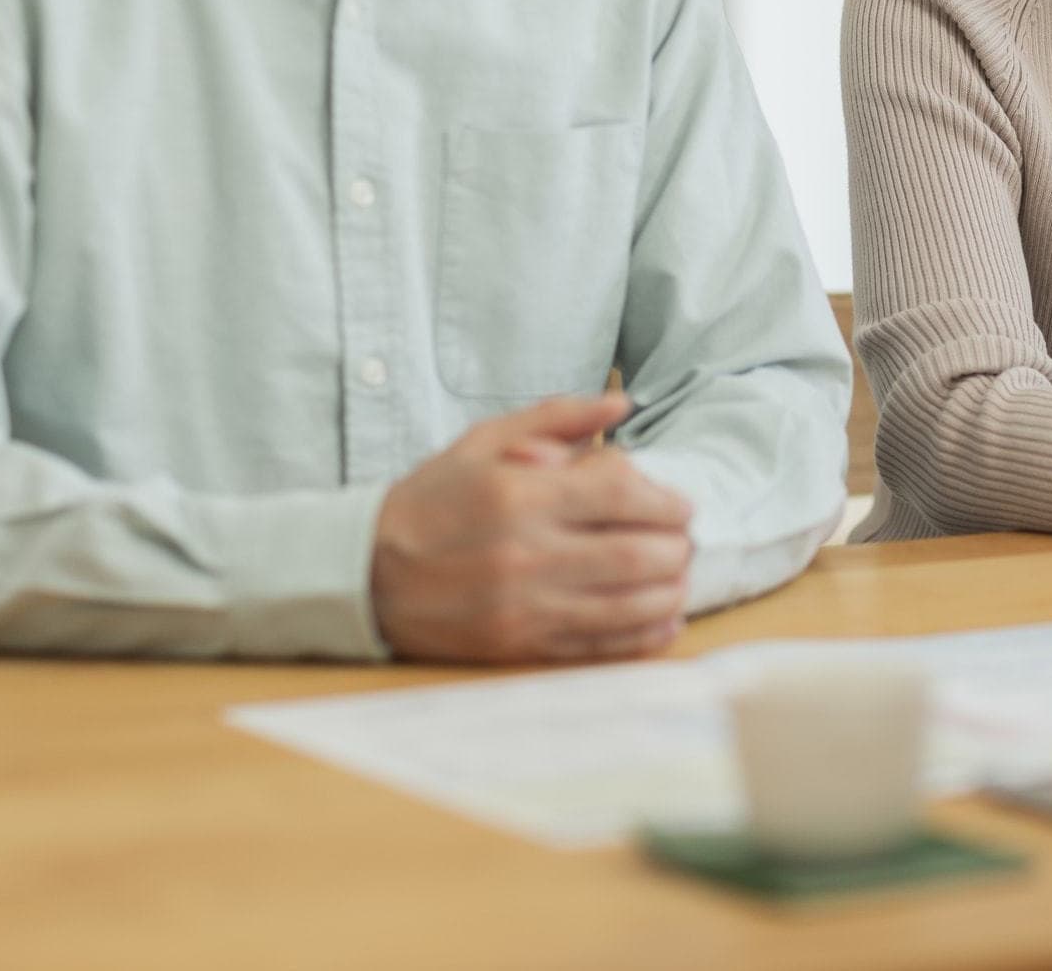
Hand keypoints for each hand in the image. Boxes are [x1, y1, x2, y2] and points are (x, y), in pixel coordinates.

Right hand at [371, 395, 694, 663]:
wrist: (365, 573)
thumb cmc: (433, 500)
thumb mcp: (483, 441)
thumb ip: (557, 418)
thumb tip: (621, 403)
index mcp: (520, 496)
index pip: (624, 497)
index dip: (669, 502)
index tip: (681, 505)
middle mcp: (526, 554)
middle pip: (640, 555)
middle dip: (679, 548)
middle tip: (686, 541)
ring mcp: (525, 607)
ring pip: (630, 605)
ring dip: (672, 591)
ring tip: (679, 576)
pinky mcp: (521, 647)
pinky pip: (603, 647)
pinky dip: (646, 634)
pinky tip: (666, 618)